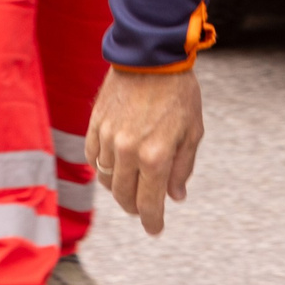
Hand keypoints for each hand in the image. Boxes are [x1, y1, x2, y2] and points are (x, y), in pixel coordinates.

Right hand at [89, 67, 204, 236]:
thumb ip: (182, 167)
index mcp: (156, 155)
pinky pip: (92, 158)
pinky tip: (113, 166)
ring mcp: (108, 139)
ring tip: (130, 186)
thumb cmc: (178, 92)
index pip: (149, 202)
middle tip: (143, 209)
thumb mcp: (193, 130)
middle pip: (124, 196)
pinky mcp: (95, 125)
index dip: (151, 220)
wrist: (151, 56)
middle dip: (134, 207)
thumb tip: (176, 197)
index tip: (154, 229)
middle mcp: (128, 151)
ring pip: (106, 179)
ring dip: (118, 188)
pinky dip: (102, 167)